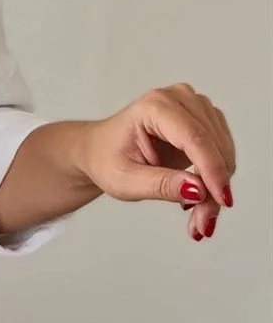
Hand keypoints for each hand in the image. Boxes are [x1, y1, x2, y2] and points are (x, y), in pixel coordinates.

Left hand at [78, 83, 235, 241]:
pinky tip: (198, 198)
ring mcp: (194, 106)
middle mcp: (178, 98)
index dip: (212, 170)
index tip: (222, 200)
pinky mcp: (204, 120)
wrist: (100, 151)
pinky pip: (222, 152)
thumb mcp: (125, 180)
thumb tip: (199, 190)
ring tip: (198, 217)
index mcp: (154, 106)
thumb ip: (161, 185)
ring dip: (216, 188)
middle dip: (213, 189)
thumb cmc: (106, 160)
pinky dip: (216, 179)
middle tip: (202, 224)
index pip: (194, 137)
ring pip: (222, 151)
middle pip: (212, 146)